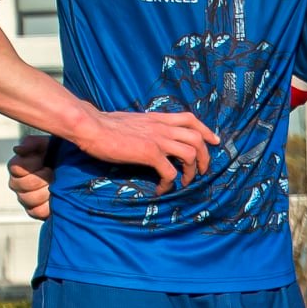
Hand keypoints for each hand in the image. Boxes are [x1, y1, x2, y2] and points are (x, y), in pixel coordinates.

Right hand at [8, 136, 53, 220]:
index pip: (16, 167)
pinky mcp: (35, 211)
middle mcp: (18, 183)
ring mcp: (25, 198)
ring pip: (28, 198)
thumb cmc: (61, 156)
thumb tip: (18, 150)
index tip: (45, 160)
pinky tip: (57, 198)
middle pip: (21, 184)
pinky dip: (48, 205)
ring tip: (57, 185)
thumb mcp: (49, 144)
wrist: (79, 172)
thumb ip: (32, 143)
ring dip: (46, 191)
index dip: (32, 164)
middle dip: (42, 177)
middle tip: (53, 173)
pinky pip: (36, 211)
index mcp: (19, 166)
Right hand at [75, 108, 219, 193]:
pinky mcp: (149, 153)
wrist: (92, 127)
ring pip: (190, 154)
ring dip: (192, 172)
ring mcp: (158, 139)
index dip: (206, 130)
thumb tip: (149, 137)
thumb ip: (147, 127)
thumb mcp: (133, 122)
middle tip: (202, 171)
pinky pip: (170, 171)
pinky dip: (170, 183)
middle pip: (197, 138)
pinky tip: (162, 189)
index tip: (214, 141)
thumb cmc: (106, 126)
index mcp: (159, 119)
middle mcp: (162, 127)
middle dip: (205, 157)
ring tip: (184, 182)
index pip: (190, 119)